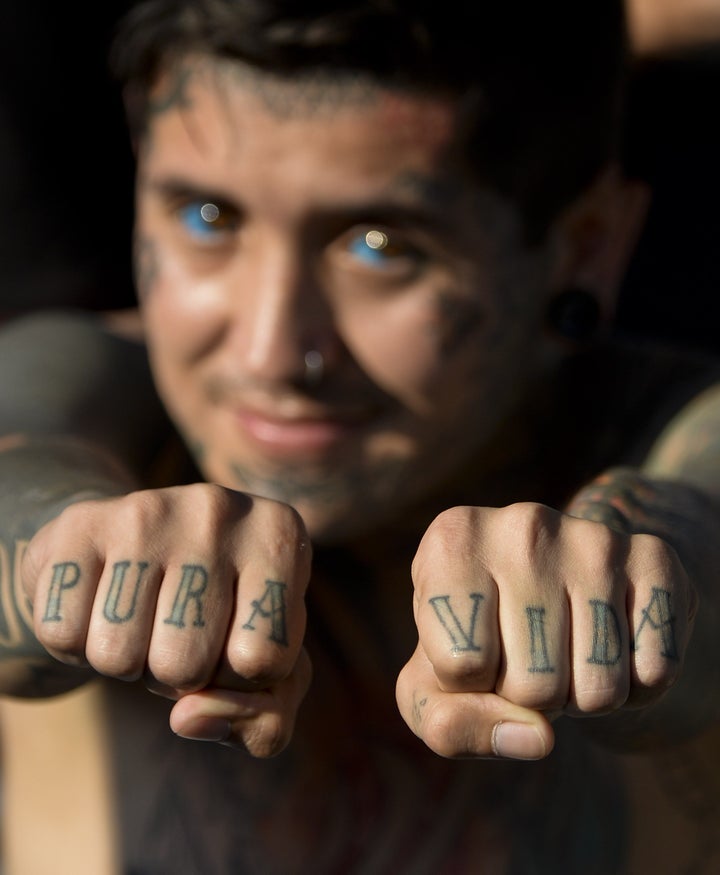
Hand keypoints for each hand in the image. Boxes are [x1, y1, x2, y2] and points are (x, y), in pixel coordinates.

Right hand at [22, 483, 311, 755]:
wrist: (136, 545)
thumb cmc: (221, 616)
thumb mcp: (269, 667)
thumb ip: (265, 719)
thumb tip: (189, 718)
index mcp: (282, 535)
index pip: (266, 661)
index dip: (240, 681)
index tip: (233, 644)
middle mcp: (220, 509)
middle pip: (186, 665)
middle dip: (179, 675)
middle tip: (179, 633)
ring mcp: (148, 510)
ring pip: (119, 657)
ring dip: (126, 664)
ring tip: (143, 619)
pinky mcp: (80, 523)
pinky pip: (62, 635)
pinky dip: (75, 645)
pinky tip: (99, 605)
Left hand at [396, 502, 695, 759]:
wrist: (555, 589)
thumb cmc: (479, 642)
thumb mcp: (435, 686)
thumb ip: (450, 726)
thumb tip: (537, 739)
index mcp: (452, 541)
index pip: (462, 666)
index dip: (471, 685)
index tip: (477, 652)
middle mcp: (521, 525)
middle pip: (533, 685)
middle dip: (531, 699)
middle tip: (529, 658)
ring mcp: (592, 536)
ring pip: (598, 687)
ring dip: (584, 699)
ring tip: (568, 652)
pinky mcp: (653, 556)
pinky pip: (656, 670)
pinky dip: (638, 687)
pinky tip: (615, 647)